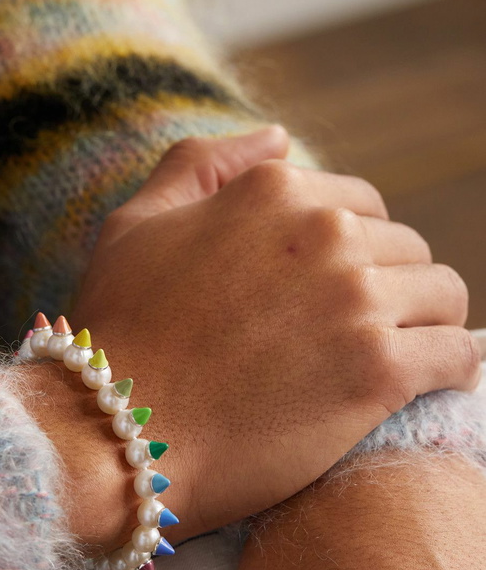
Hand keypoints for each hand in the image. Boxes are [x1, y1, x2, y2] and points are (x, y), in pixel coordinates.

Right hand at [73, 127, 480, 541]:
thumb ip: (201, 164)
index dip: (355, 249)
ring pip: (443, 295)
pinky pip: (458, 355)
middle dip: (389, 284)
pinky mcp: (379, 372)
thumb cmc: (119, 334)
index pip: (362, 204)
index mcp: (272, 192)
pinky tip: (436, 378)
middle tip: (357, 332)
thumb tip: (279, 134)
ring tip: (400, 351)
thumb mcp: (135, 224)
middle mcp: (324, 233)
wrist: (117, 435)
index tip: (336, 291)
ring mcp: (356, 301)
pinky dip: (455, 365)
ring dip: (427, 321)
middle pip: (405, 248)